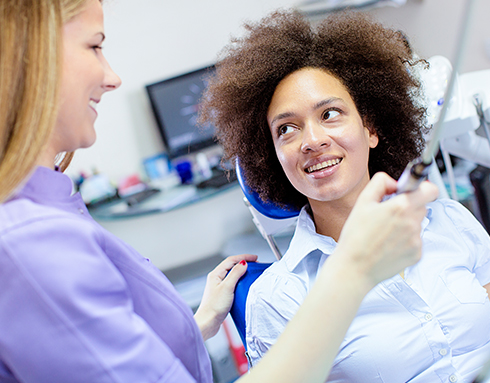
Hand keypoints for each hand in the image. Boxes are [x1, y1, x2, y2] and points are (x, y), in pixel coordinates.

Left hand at [194, 253, 257, 340]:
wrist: (208, 322)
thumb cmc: (214, 306)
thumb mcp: (227, 287)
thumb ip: (235, 273)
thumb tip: (243, 263)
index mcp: (215, 274)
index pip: (231, 260)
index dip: (244, 257)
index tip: (254, 258)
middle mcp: (216, 279)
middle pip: (231, 266)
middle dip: (244, 263)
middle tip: (255, 264)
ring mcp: (219, 287)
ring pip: (232, 275)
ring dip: (242, 272)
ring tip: (251, 273)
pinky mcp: (222, 295)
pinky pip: (233, 283)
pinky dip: (240, 281)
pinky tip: (245, 286)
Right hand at [334, 172, 438, 289]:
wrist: (354, 267)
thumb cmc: (355, 236)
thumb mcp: (362, 202)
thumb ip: (380, 183)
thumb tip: (394, 182)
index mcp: (401, 206)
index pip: (429, 189)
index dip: (423, 187)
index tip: (413, 191)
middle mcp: (412, 223)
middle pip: (422, 206)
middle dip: (409, 206)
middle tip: (389, 214)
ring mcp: (416, 240)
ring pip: (417, 224)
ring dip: (406, 224)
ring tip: (385, 233)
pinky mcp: (417, 254)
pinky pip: (415, 241)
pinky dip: (405, 241)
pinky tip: (388, 245)